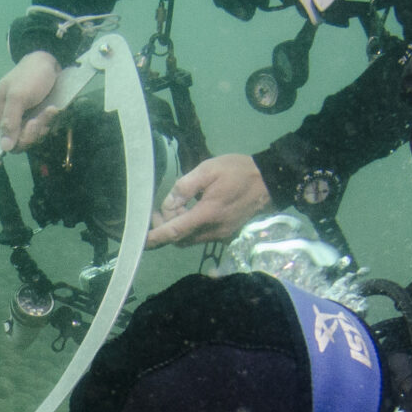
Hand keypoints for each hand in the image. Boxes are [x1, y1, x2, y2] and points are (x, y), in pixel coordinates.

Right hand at [0, 51, 63, 150]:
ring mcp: (24, 123)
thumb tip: (4, 147)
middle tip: (34, 123)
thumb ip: (9, 121)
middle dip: (25, 138)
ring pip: (29, 141)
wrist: (51, 63)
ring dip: (40, 129)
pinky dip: (49, 122)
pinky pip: (43, 133)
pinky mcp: (39, 122)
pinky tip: (53, 109)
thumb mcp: (17, 96)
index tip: (0, 156)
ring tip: (47, 111)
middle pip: (11, 146)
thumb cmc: (28, 75)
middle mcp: (7, 122)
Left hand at [147, 152, 271, 247]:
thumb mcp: (208, 170)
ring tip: (179, 205)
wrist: (271, 181)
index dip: (155, 239)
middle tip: (161, 207)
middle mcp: (213, 231)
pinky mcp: (226, 234)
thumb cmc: (239, 171)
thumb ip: (185, 187)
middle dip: (166, 226)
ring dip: (179, 227)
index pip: (174, 232)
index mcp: (206, 215)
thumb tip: (168, 204)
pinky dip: (191, 227)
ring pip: (189, 239)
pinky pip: (201, 236)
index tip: (140, 242)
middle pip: (179, 238)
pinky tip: (194, 209)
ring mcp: (221, 235)